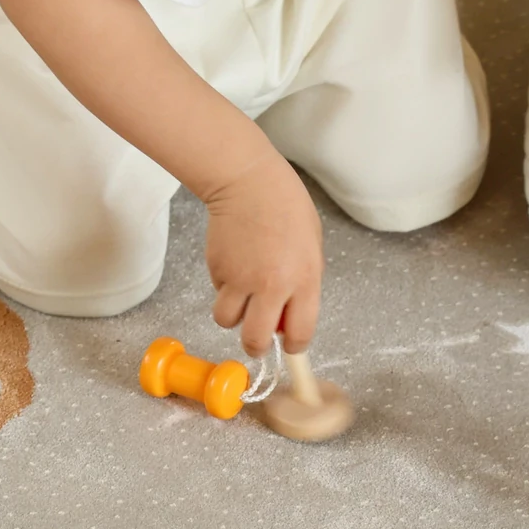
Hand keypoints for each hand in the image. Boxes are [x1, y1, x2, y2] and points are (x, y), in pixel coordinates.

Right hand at [205, 151, 324, 356]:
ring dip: (234, 315)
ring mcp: (239, 278)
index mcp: (303, 279)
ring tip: (243, 294)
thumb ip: (304, 283)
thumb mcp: (311, 247)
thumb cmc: (286, 208)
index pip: (300, 333)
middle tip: (257, 337)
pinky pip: (219, 292)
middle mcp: (270, 285)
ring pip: (227, 320)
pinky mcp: (216, 268)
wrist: (248, 181)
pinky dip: (225, 286)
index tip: (291, 345)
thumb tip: (290, 315)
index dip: (295, 346)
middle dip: (256, 346)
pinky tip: (235, 262)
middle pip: (255, 339)